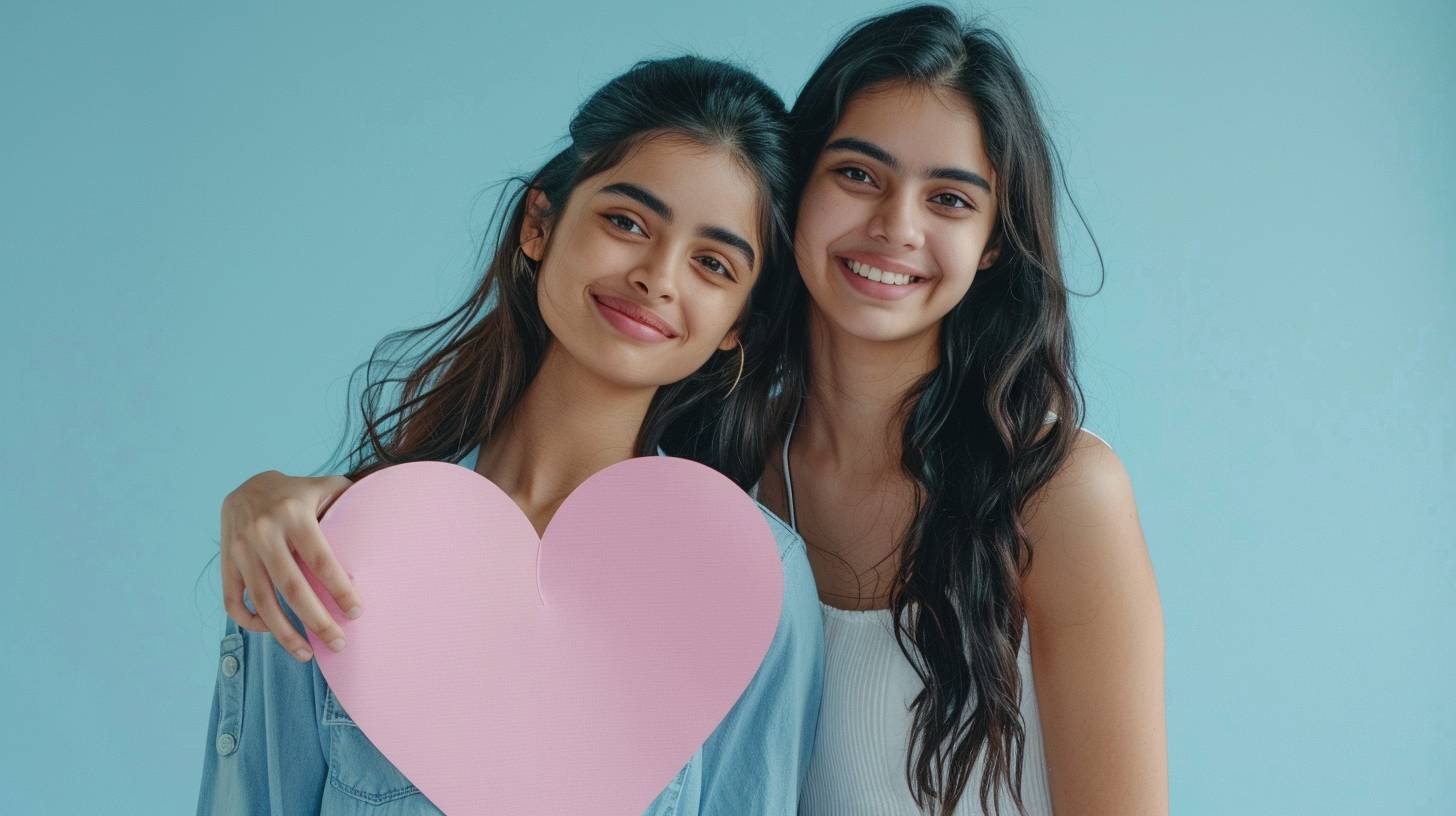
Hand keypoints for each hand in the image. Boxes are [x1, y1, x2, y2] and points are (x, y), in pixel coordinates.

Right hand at [220, 470, 357, 661]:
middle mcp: (263, 532)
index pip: (320, 559)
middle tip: (338, 644)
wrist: (246, 485)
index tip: (356, 613)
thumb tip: (386, 523)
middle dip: (317, 621)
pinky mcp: (225, 563)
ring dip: (285, 633)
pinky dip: (251, 622)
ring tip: (307, 654)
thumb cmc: (298, 493)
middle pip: (292, 588)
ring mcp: (240, 550)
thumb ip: (351, 501)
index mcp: (294, 513)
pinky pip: (233, 601)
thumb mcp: (325, 487)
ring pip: (262, 602)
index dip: (339, 589)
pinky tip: (273, 631)